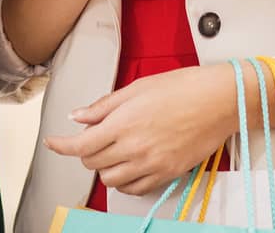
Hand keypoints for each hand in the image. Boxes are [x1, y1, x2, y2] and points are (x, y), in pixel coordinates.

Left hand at [44, 65, 236, 197]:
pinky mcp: (167, 174)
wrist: (221, 100)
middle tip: (94, 137)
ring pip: (110, 180)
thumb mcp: (139, 86)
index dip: (61, 146)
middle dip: (86, 151)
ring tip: (113, 151)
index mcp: (124, 123)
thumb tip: (79, 115)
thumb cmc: (185, 87)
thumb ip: (105, 105)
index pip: (80, 145)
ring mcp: (151, 164)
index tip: (53, 143)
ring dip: (104, 167)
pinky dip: (125, 181)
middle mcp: (135, 148)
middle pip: (93, 163)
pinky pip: (134, 189)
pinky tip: (129, 166)